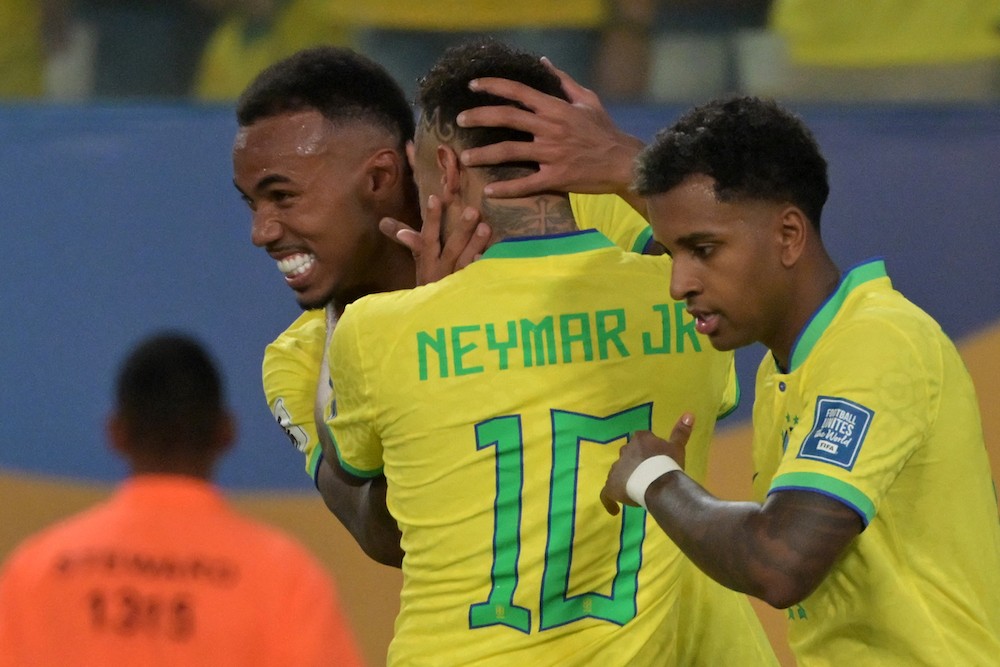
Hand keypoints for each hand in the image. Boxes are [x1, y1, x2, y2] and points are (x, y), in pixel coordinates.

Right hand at [379, 194, 490, 285]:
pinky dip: (480, 270)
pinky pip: (475, 282)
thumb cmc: (430, 287)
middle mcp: (440, 273)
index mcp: (427, 263)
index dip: (431, 219)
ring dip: (475, 245)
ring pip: (465, 263)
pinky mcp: (468, 295)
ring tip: (486, 227)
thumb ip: (411, 242)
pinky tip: (488, 259)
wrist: (434, 321)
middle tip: (473, 211)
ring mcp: (455, 285)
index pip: (427, 238)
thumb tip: (384, 222)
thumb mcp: (420, 265)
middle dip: (461, 230)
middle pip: (451, 249)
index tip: (435, 198)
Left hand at [456, 57, 644, 201]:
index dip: (493, 86)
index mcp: (555, 108)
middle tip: (459, 119)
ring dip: (484, 154)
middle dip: (479, 117)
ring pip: (509, 151)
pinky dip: (506, 188)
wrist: (625, 162)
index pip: (518, 92)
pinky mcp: (556, 177)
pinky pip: (526, 183)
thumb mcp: (588, 100)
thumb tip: (543, 62)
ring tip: (465, 158)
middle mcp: (550, 128)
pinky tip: (489, 191)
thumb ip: (563, 81)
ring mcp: (552, 154)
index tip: (473, 86)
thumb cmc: (605, 131)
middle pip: (506, 118)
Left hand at [600, 413, 693, 514]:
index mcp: (640, 439)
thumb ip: (681, 432)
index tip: (654, 458)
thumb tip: (689, 414)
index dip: (646, 450)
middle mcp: (625, 450)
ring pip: (618, 472)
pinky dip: (609, 501)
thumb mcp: (677, 447)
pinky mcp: (611, 486)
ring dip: (625, 479)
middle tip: (646, 476)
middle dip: (635, 464)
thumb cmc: (668, 464)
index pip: (640, 439)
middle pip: (628, 455)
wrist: (658, 483)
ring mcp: (616, 468)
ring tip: (635, 491)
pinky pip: (606, 494)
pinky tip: (615, 510)